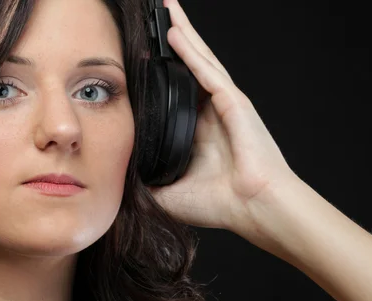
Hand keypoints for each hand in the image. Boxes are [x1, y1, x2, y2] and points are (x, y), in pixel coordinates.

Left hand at [148, 0, 298, 233]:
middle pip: (185, 69)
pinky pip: (207, 71)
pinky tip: (175, 32)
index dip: (157, 75)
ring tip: (165, 10)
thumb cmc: (220, 204)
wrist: (252, 209)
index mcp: (196, 132)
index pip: (172, 94)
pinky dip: (191, 50)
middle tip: (152, 21)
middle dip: (169, 44)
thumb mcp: (167, 192)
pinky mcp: (233, 102)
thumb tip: (119, 176)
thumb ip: (145, 180)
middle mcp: (209, 113)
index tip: (136, 59)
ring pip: (197, 60)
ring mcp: (222, 104)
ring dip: (181, 34)